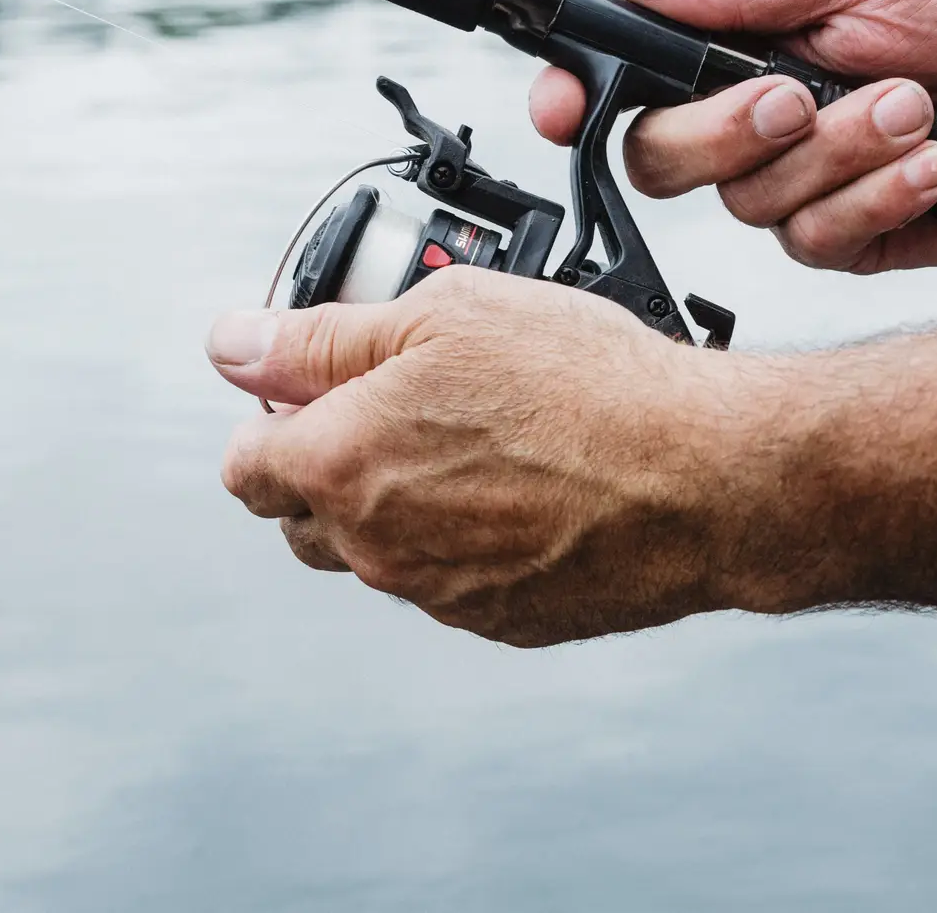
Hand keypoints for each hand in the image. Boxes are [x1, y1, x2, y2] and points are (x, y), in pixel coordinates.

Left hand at [206, 270, 789, 648]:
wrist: (702, 476)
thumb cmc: (582, 385)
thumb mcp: (439, 316)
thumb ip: (318, 338)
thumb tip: (234, 344)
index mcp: (340, 464)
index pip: (245, 465)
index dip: (269, 416)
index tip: (311, 387)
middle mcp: (374, 545)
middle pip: (301, 516)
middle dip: (323, 463)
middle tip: (394, 405)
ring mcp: (436, 592)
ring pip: (375, 550)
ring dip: (392, 502)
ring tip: (468, 440)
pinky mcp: (497, 620)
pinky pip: (445, 578)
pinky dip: (459, 538)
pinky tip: (516, 486)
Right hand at [531, 0, 936, 272]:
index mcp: (726, 51)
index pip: (619, 80)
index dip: (572, 98)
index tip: (562, 106)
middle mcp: (742, 127)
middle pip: (658, 158)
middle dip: (729, 130)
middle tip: (800, 93)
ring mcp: (788, 189)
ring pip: (748, 202)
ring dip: (840, 150)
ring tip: (914, 107)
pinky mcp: (841, 241)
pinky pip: (817, 240)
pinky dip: (880, 194)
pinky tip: (933, 162)